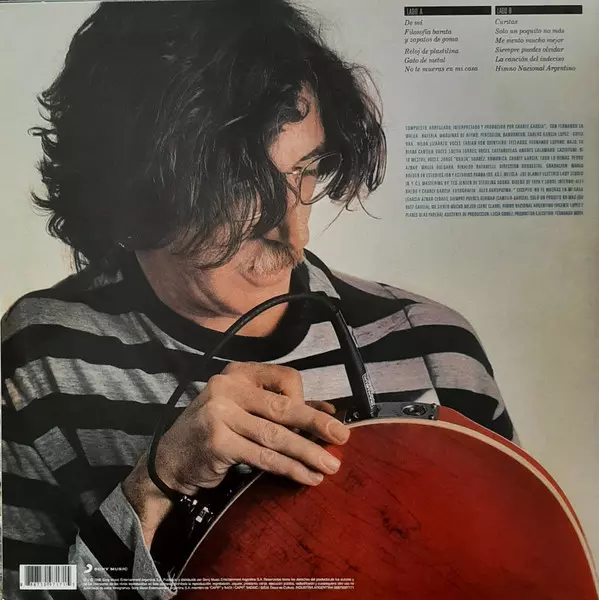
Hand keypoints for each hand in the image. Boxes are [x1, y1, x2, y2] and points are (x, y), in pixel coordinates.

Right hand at [155, 361, 350, 494]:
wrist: (169, 461)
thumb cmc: (214, 432)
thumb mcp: (245, 411)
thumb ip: (283, 407)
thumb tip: (328, 410)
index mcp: (238, 373)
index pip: (285, 378)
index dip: (306, 400)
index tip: (319, 422)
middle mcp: (228, 387)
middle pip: (284, 406)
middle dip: (318, 424)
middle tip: (343, 437)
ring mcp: (220, 413)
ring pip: (276, 435)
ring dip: (308, 452)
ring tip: (330, 466)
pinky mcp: (218, 441)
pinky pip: (263, 456)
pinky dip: (289, 468)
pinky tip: (307, 477)